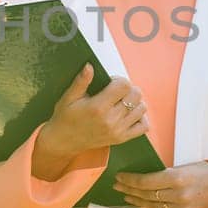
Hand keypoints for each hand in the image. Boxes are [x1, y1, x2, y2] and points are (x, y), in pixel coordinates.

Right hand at [31, 64, 147, 179]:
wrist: (64, 141)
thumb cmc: (66, 117)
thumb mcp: (68, 97)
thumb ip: (81, 81)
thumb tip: (90, 66)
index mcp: (98, 107)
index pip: (124, 85)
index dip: (119, 80)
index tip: (110, 82)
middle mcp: (110, 120)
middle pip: (136, 95)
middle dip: (128, 89)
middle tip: (116, 91)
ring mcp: (118, 131)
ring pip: (141, 108)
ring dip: (134, 102)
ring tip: (121, 102)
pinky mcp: (121, 139)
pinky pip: (143, 126)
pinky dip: (140, 117)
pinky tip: (128, 114)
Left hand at [114, 161, 207, 207]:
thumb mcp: (186, 166)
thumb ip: (165, 173)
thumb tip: (144, 176)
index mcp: (177, 178)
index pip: (145, 181)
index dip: (130, 180)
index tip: (119, 176)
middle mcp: (178, 196)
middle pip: (146, 195)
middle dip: (129, 189)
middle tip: (117, 185)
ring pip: (152, 206)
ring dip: (137, 200)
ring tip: (127, 195)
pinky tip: (144, 203)